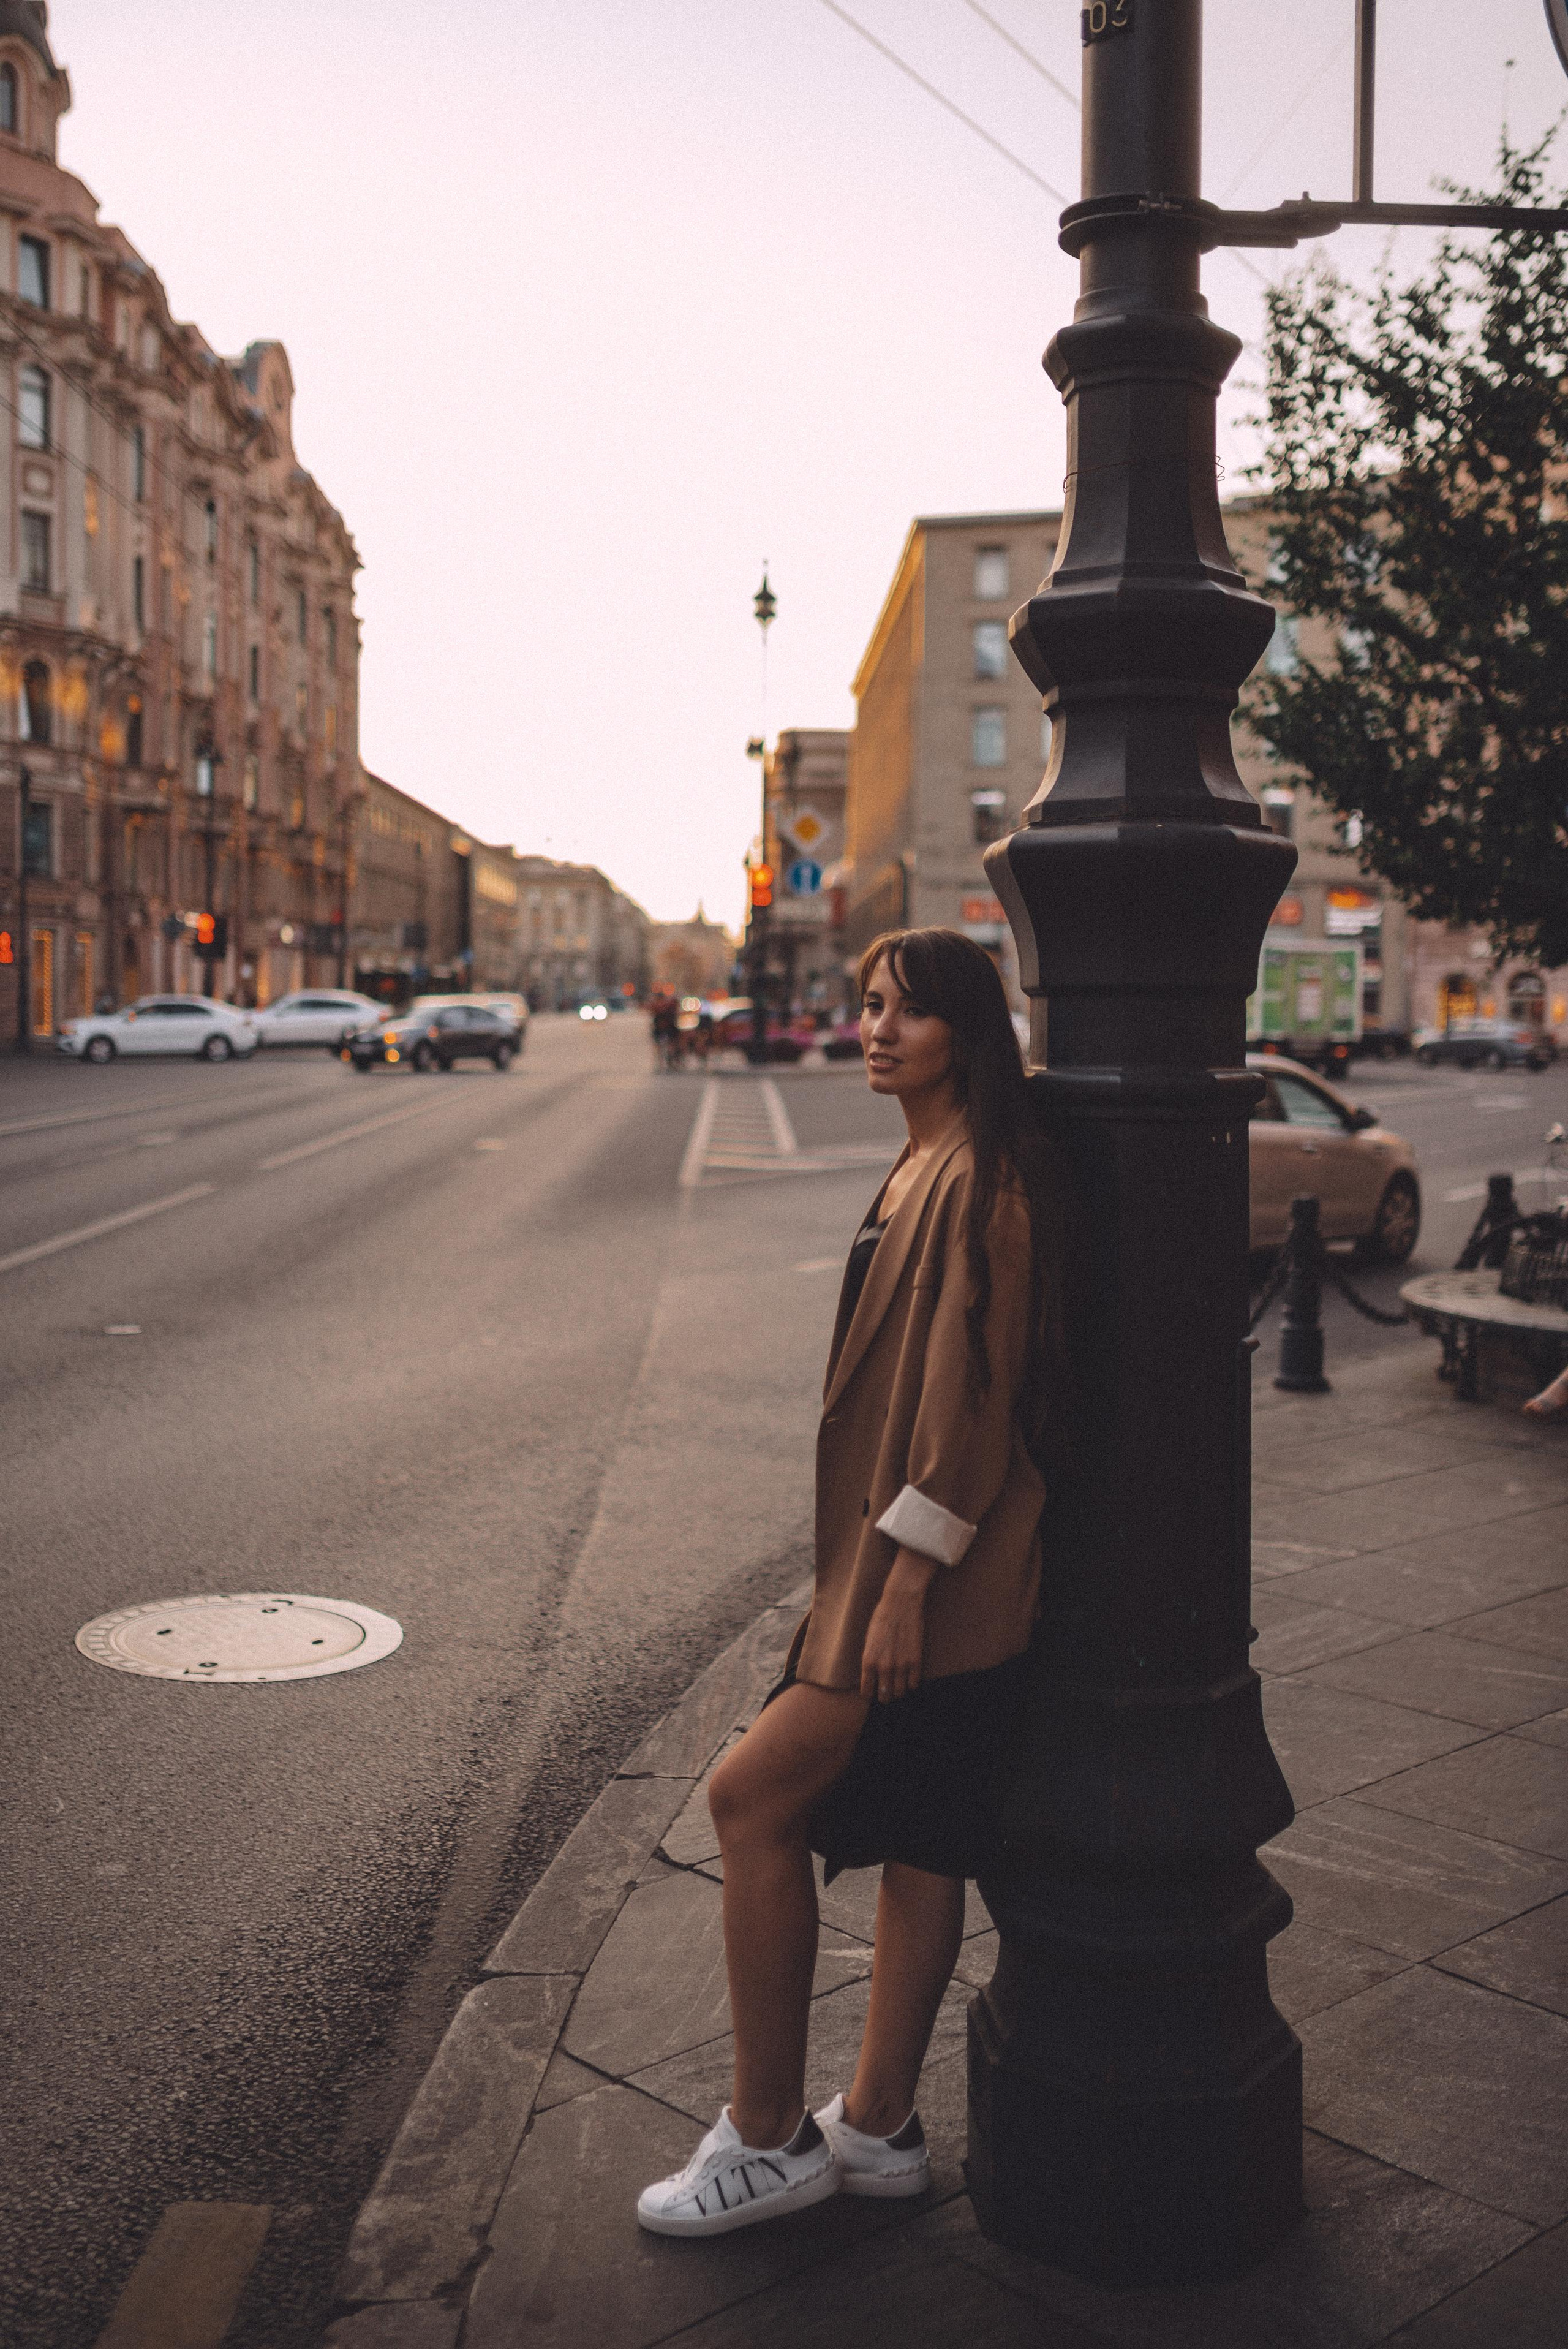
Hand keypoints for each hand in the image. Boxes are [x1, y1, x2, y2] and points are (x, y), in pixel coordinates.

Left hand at [860, 1548, 936, 1702]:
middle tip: (887, 1691)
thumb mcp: (868, 1640)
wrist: (900, 1604)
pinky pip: (914, 1683)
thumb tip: (872, 1675)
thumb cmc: (881, 1618)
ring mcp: (901, 1665)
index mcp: (868, 1661)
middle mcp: (883, 1667)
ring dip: (899, 1691)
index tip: (873, 1691)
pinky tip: (909, 1677)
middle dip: (885, 1696)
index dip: (870, 1693)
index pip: (867, 1692)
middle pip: (884, 1696)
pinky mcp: (916, 1661)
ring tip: (898, 1685)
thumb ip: (870, 1660)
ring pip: (900, 1692)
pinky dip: (912, 1683)